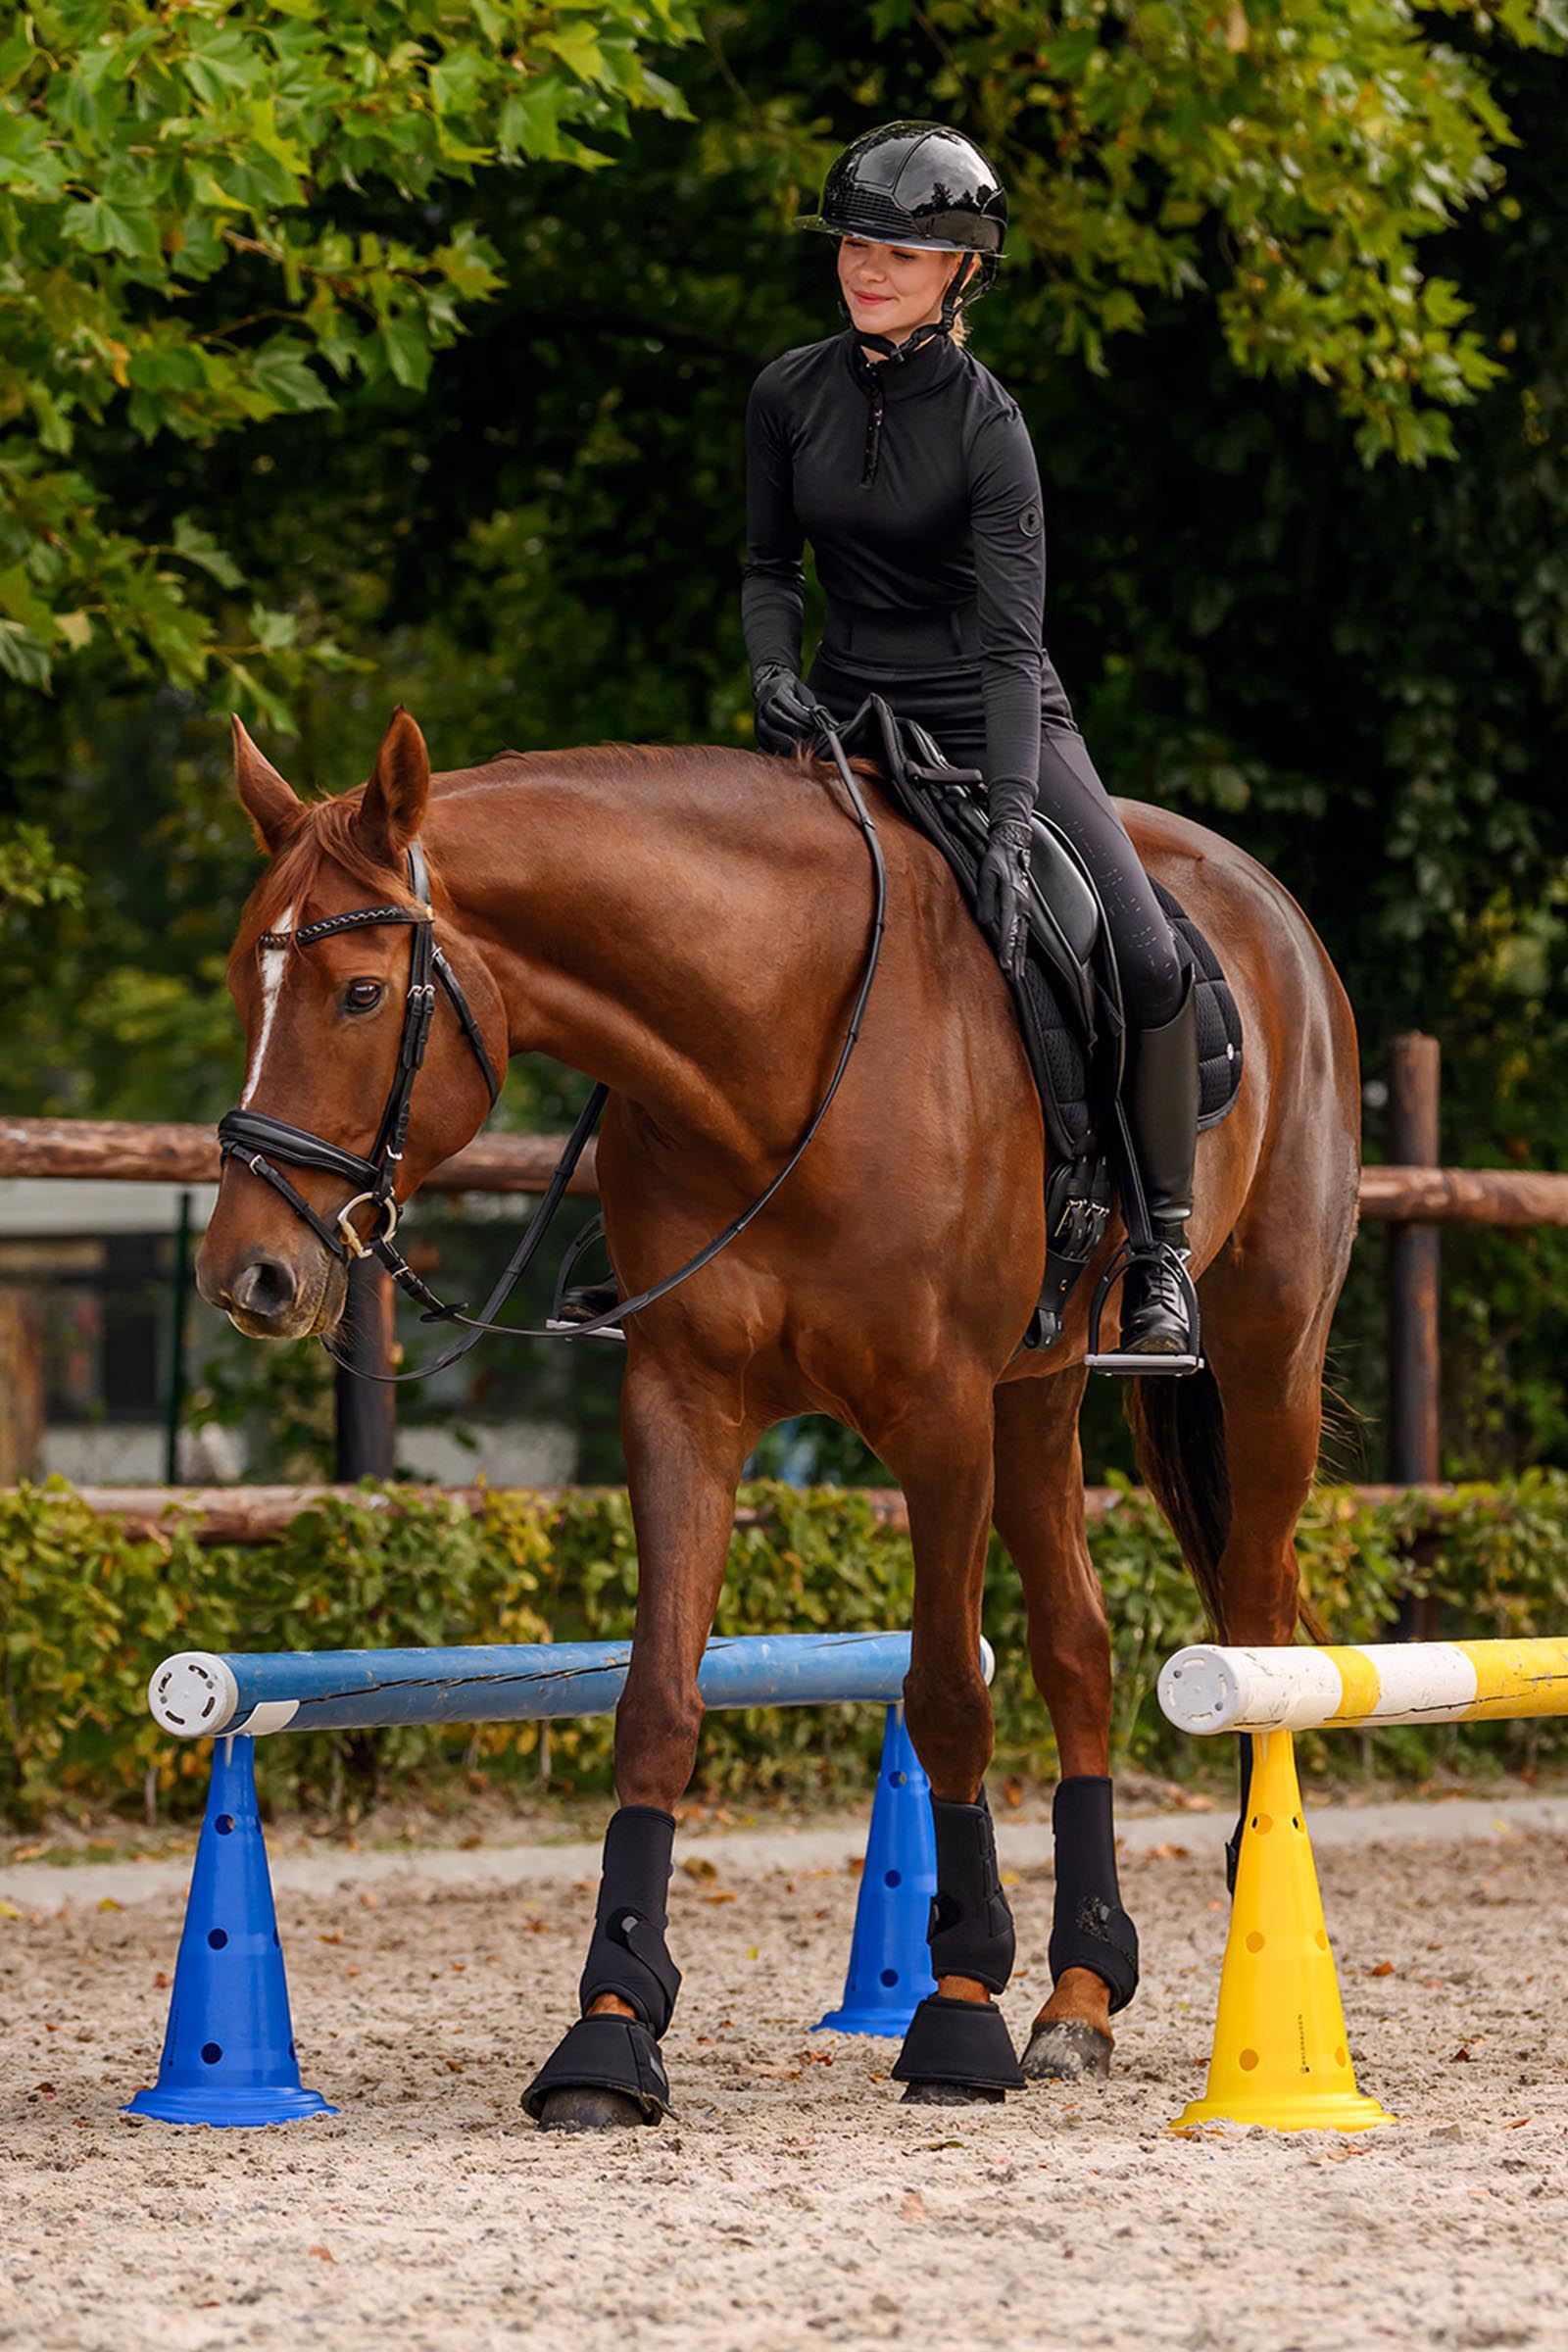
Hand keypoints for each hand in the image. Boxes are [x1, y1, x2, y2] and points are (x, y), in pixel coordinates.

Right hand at [753, 663, 827, 754]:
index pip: (789, 705)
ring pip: (766, 730)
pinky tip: (785, 749)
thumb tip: (821, 721)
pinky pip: (762, 741)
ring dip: (784, 739)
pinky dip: (774, 747)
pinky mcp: (757, 729)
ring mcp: (758, 716)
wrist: (771, 687)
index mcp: (777, 689)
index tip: (815, 725)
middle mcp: (764, 702)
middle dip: (795, 727)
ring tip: (797, 743)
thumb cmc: (791, 692)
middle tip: (808, 733)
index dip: (803, 717)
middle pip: (776, 717)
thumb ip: (808, 705)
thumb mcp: (801, 692)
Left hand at [975, 815, 1031, 974]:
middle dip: (1016, 959)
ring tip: (1016, 974)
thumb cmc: (997, 859)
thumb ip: (985, 899)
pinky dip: (1020, 946)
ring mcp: (1024, 907)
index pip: (1009, 929)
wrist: (1012, 845)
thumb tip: (984, 921)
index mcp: (1012, 897)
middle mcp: (1021, 905)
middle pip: (1019, 938)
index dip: (1007, 949)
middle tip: (1013, 978)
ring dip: (1020, 956)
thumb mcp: (986, 876)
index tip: (1005, 965)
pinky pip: (1022, 931)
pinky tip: (1018, 958)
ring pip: (1022, 937)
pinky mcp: (1022, 908)